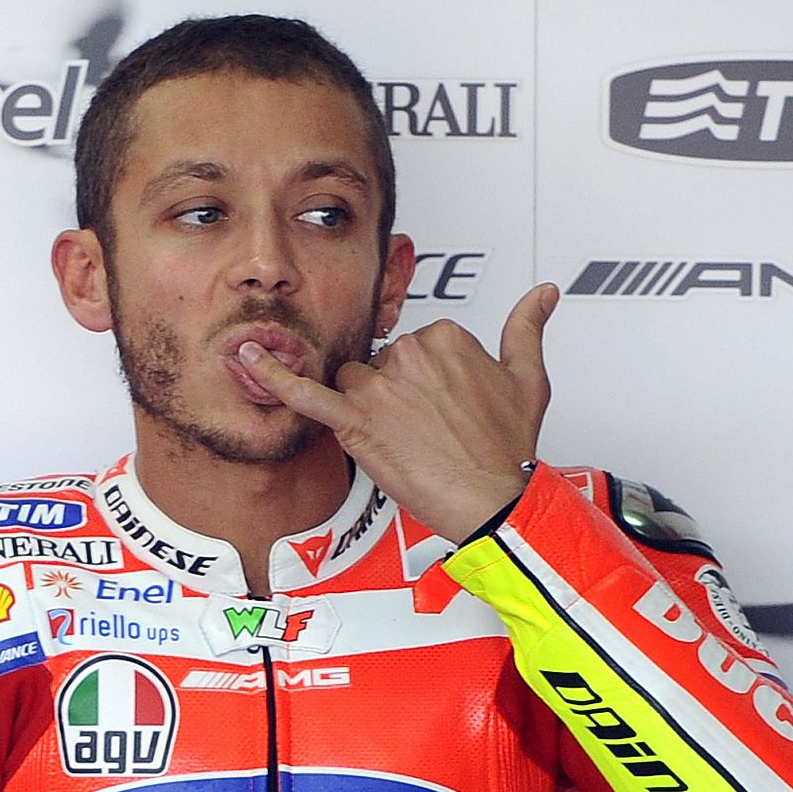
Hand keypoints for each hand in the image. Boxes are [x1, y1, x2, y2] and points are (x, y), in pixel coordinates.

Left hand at [241, 282, 558, 541]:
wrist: (493, 499)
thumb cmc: (509, 446)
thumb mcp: (528, 378)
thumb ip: (528, 326)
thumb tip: (545, 292)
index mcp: (445, 337)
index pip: (416, 346)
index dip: (427, 381)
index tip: (445, 406)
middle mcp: (408, 355)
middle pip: (380, 363)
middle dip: (396, 394)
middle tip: (428, 430)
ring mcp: (379, 388)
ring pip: (352, 383)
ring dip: (367, 407)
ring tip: (401, 438)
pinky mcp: (355, 422)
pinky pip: (305, 394)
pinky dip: (273, 377)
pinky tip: (248, 359)